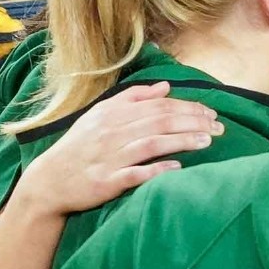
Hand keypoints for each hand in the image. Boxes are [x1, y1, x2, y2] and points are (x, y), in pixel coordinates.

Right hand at [14, 82, 221, 216]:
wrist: (49, 180)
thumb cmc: (80, 146)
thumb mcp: (100, 116)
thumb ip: (133, 99)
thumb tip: (166, 87)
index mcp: (112, 115)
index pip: (157, 106)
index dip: (187, 108)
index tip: (211, 113)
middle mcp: (111, 133)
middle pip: (159, 122)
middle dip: (193, 122)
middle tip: (219, 127)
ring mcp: (109, 157)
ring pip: (151, 144)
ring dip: (182, 141)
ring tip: (207, 141)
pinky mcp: (107, 181)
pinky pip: (135, 174)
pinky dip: (157, 169)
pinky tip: (177, 167)